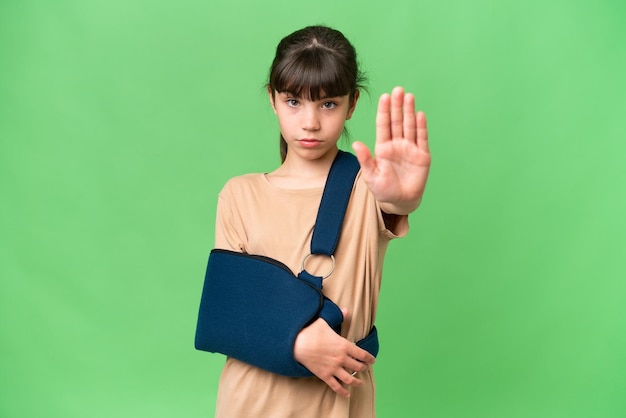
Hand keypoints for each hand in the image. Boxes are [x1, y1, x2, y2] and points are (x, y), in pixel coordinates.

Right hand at [293, 309, 374, 397]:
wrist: (297, 344)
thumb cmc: (311, 331)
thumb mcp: (325, 321)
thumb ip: (338, 316)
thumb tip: (346, 310)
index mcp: (344, 345)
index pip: (362, 354)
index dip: (369, 358)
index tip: (373, 360)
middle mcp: (341, 358)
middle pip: (358, 367)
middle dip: (364, 368)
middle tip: (366, 368)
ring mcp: (333, 368)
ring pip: (350, 379)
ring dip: (357, 381)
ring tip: (360, 383)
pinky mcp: (324, 375)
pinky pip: (336, 386)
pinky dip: (343, 392)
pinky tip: (347, 395)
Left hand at [352, 87, 430, 213]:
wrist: (400, 202)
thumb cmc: (383, 190)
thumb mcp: (371, 175)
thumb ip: (365, 159)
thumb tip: (356, 143)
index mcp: (383, 147)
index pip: (383, 125)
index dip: (384, 111)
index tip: (384, 97)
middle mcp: (397, 144)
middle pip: (397, 121)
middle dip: (397, 106)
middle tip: (398, 90)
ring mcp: (410, 149)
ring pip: (410, 126)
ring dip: (409, 112)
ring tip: (409, 96)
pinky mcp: (422, 156)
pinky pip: (421, 139)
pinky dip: (421, 127)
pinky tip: (420, 115)